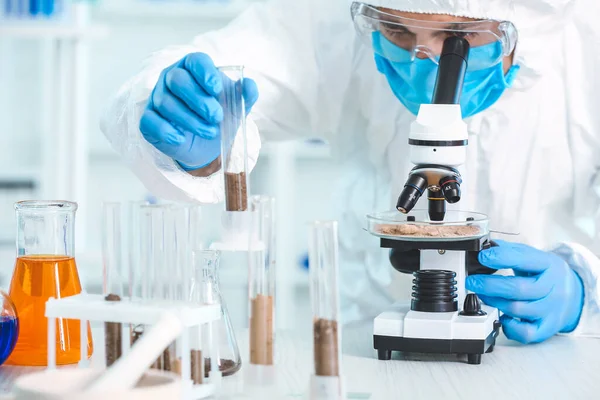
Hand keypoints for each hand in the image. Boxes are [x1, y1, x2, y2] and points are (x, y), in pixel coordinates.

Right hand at [139, 53, 258, 169]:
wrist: (207, 145)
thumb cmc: (219, 118)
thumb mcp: (236, 107)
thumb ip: (246, 95)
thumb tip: (249, 85)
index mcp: (194, 68)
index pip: (195, 61)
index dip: (205, 73)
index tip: (217, 89)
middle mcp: (172, 78)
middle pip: (178, 80)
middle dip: (199, 100)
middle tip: (217, 117)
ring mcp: (157, 97)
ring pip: (166, 103)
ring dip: (190, 120)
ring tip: (209, 132)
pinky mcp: (149, 119)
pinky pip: (150, 121)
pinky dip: (166, 131)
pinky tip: (181, 138)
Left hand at [465, 240, 583, 343]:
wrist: (573, 295)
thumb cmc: (544, 274)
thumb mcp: (533, 256)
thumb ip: (509, 251)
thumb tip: (484, 246)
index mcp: (548, 264)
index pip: (524, 259)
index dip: (501, 258)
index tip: (483, 257)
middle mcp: (552, 288)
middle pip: (519, 289)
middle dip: (490, 285)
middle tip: (473, 281)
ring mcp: (550, 310)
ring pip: (518, 309)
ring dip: (494, 302)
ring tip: (482, 295)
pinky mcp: (546, 327)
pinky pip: (526, 333)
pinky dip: (510, 327)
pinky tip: (502, 317)